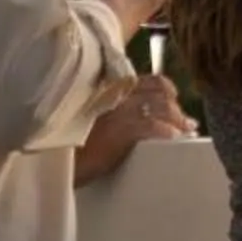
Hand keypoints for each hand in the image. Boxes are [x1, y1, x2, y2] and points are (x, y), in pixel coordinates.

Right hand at [72, 76, 196, 185]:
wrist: (56, 160)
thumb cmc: (70, 143)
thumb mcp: (90, 117)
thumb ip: (111, 109)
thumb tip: (136, 116)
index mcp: (110, 88)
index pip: (149, 80)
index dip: (167, 89)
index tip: (175, 100)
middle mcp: (116, 93)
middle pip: (160, 91)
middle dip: (176, 107)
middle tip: (185, 123)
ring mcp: (119, 110)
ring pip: (161, 106)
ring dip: (178, 119)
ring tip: (185, 132)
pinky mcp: (120, 130)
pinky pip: (152, 125)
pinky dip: (167, 131)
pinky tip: (173, 139)